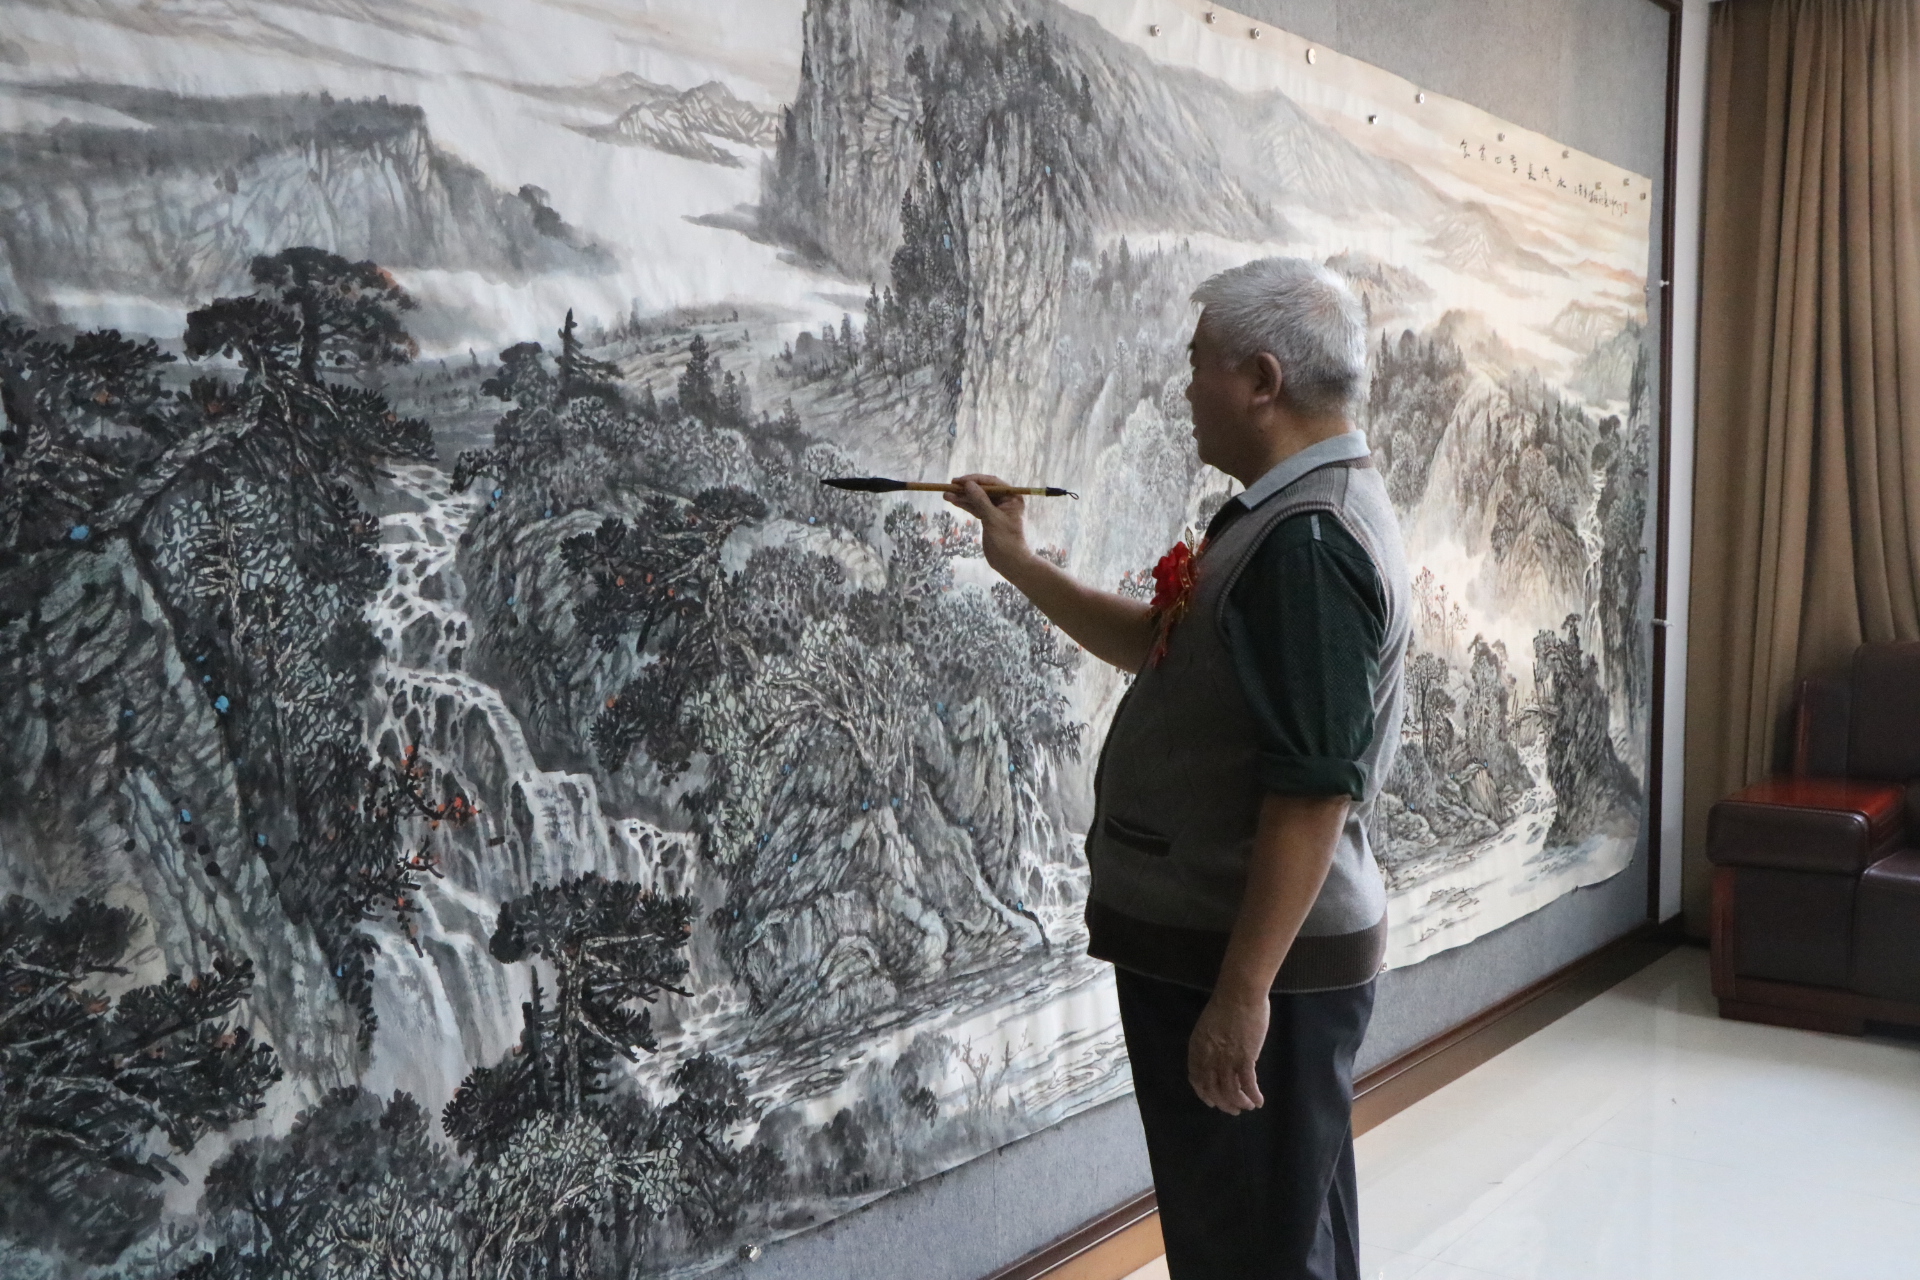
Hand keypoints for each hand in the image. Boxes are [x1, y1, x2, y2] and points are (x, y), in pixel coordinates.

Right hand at [942, 473, 1030, 576]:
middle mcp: (1005, 501)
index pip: (992, 483)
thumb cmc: (1006, 540)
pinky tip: (954, 502)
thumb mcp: (993, 518)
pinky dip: (965, 505)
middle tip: (950, 486)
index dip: (975, 480)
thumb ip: (981, 500)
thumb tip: (968, 484)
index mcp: (1012, 497)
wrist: (1011, 563)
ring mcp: (996, 510)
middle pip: (983, 490)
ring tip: (946, 495)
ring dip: (963, 497)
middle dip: (966, 489)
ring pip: (977, 500)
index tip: (959, 481)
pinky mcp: (989, 519)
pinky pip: (976, 509)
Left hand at [1188, 989, 1268, 1113]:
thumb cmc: (1224, 1005)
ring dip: (1240, 1103)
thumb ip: (1208, 1046)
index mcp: (1197, 1050)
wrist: (1239, 994)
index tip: (1213, 1102)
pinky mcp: (1245, 1059)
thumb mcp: (1207, 1028)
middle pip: (1214, 1090)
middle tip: (1233, 1110)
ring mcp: (1226, 1060)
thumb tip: (1215, 1061)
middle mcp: (1209, 1059)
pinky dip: (1253, 1096)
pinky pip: (1248, 1085)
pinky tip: (1259, 1101)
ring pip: (1231, 1092)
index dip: (1205, 1094)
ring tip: (1248, 1106)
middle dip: (1224, 1104)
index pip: (1197, 1080)